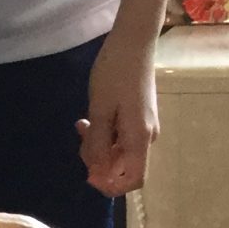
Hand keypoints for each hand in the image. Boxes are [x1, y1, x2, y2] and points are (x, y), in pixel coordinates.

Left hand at [78, 24, 158, 196]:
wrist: (133, 42)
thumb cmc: (115, 73)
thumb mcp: (100, 110)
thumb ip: (98, 144)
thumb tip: (97, 173)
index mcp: (140, 137)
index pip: (134, 180)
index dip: (111, 185)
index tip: (88, 175)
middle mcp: (147, 136)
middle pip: (122, 166)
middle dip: (97, 160)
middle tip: (81, 135)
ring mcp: (144, 126)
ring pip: (118, 151)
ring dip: (97, 145)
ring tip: (83, 123)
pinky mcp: (139, 117)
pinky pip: (120, 137)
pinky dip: (103, 134)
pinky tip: (89, 119)